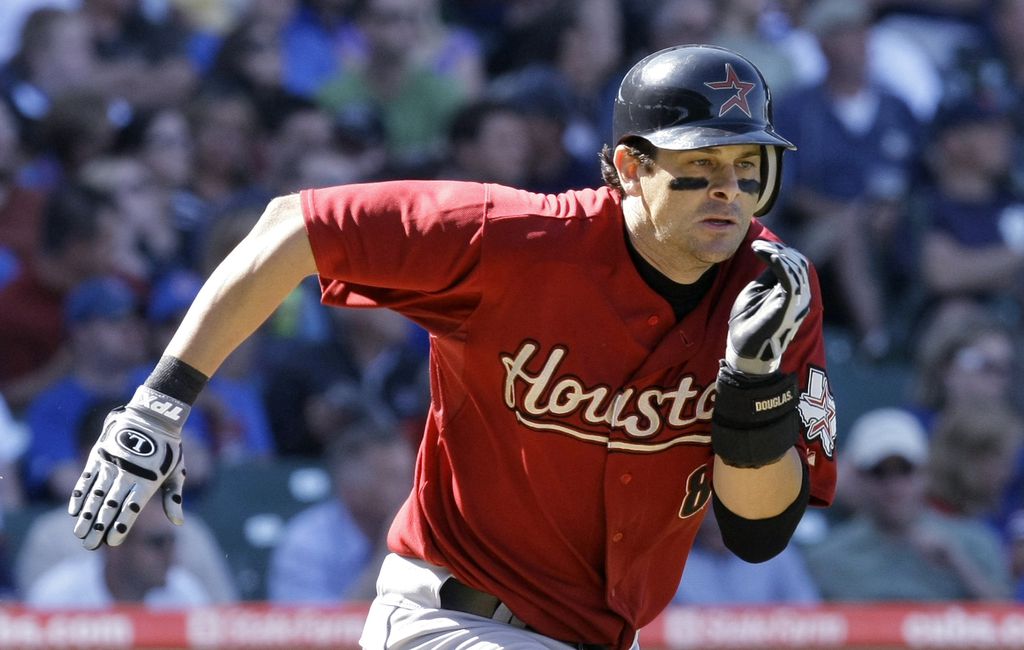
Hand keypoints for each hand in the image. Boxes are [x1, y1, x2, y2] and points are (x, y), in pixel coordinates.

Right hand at [69, 386, 188, 548]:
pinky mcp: (100, 455)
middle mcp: (128, 474)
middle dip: (99, 526)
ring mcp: (112, 464)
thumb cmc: (168, 449)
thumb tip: (178, 522)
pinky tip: (73, 511)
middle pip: (110, 505)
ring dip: (86, 515)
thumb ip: (173, 497)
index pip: (132, 508)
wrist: (152, 416)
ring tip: (78, 533)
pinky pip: (87, 478)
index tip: (112, 542)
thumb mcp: (177, 471)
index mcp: (148, 480)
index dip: (121, 525)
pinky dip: (79, 494)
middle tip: (89, 545)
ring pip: (96, 494)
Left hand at [726, 240, 810, 375]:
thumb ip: (769, 275)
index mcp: (793, 293)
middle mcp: (801, 297)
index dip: (780, 251)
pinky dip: (781, 264)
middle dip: (780, 250)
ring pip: (797, 269)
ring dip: (778, 254)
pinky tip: (768, 256)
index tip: (757, 246)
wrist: (744, 350)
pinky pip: (791, 280)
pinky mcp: (789, 307)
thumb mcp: (757, 291)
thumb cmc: (748, 322)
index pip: (796, 264)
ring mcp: (797, 302)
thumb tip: (775, 254)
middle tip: (757, 247)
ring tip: (759, 250)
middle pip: (799, 264)